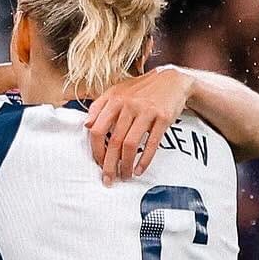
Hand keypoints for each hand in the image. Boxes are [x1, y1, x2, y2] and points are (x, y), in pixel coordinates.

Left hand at [86, 66, 194, 184]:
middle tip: (109, 179)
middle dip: (109, 165)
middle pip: (113, 141)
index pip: (97, 129)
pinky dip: (144, 160)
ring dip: (126, 165)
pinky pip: (151, 144)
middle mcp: (128, 105)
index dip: (96, 150)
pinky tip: (140, 170)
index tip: (98, 163)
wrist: (172, 80)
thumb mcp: (117, 91)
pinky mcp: (162, 118)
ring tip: (125, 176)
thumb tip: (86, 125)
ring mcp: (145, 111)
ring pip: (130, 144)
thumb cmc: (142, 89)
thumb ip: (99, 106)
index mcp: (113, 99)